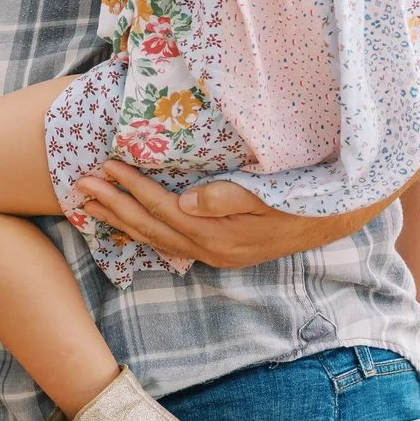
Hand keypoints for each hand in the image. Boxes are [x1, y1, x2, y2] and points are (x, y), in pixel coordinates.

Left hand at [65, 163, 386, 268]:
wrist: (339, 216)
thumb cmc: (306, 198)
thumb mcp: (273, 196)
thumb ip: (229, 199)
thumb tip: (186, 201)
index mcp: (221, 237)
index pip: (164, 210)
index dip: (132, 189)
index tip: (105, 166)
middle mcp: (213, 251)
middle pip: (152, 228)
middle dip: (114, 206)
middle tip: (80, 185)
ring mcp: (216, 254)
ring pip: (157, 238)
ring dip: (122, 220)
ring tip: (90, 204)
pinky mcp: (221, 250)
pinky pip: (172, 242)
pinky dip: (145, 230)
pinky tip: (128, 221)